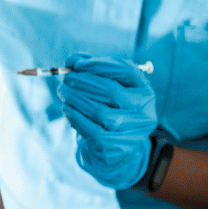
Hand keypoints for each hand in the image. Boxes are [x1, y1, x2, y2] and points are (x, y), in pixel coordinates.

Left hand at [57, 54, 157, 189]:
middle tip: (66, 79)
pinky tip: (67, 109)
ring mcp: (133, 131)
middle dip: (82, 82)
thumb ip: (92, 70)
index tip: (76, 64)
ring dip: (75, 98)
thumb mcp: (107, 88)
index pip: (125, 70)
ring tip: (63, 92)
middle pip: (111, 90)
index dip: (97, 64)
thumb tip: (72, 60)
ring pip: (99, 111)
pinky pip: (92, 130)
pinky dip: (75, 116)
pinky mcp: (118, 147)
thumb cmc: (110, 109)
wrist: (116, 147)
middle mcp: (144, 110)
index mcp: (144, 90)